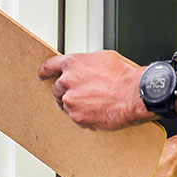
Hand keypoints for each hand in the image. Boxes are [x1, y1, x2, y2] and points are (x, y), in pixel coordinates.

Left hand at [38, 50, 152, 130]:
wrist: (134, 94)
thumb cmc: (123, 76)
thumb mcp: (103, 58)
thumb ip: (86, 63)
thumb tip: (84, 68)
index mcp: (73, 64)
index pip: (50, 66)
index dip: (45, 72)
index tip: (42, 75)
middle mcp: (67, 82)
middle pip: (57, 89)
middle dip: (66, 91)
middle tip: (82, 94)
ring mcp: (71, 101)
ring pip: (66, 105)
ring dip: (76, 105)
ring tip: (95, 103)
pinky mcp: (77, 117)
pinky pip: (76, 118)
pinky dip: (85, 117)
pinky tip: (99, 112)